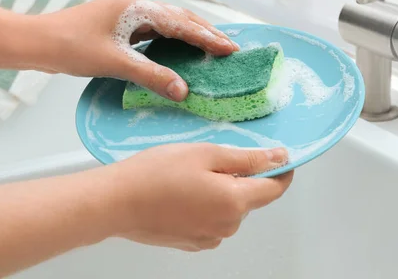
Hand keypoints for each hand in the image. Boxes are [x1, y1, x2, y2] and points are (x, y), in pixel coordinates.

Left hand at [39, 0, 238, 100]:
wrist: (37, 41)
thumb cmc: (71, 47)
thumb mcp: (115, 63)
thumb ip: (151, 76)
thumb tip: (183, 91)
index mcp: (137, 7)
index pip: (181, 23)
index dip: (207, 37)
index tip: (230, 48)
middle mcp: (136, 4)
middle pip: (180, 17)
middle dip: (205, 32)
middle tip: (229, 47)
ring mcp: (128, 12)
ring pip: (168, 21)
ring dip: (191, 33)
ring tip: (212, 46)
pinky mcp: (121, 22)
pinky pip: (156, 29)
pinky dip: (173, 38)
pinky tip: (181, 48)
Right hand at [104, 143, 292, 250]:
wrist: (115, 202)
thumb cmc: (155, 174)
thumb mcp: (206, 154)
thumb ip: (247, 158)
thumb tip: (279, 158)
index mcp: (235, 201)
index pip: (275, 188)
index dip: (282, 171)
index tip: (279, 157)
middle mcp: (227, 225)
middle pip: (250, 198)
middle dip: (241, 177)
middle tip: (212, 158)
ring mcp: (209, 237)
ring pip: (230, 209)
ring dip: (222, 191)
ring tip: (191, 175)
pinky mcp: (192, 243)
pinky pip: (212, 221)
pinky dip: (206, 205)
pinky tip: (183, 193)